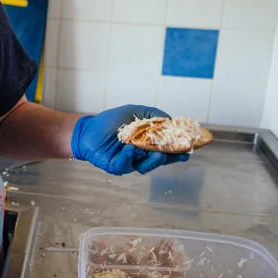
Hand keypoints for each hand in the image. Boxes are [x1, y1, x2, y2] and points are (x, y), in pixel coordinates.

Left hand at [70, 105, 188, 174]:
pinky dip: (129, 157)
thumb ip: (153, 115)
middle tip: (179, 153)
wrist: (89, 128)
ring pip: (146, 166)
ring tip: (157, 152)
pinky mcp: (116, 167)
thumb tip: (171, 121)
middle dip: (170, 157)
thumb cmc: (111, 120)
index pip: (166, 149)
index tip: (189, 148)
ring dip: (152, 159)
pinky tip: (129, 148)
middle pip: (160, 160)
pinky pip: (126, 165)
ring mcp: (129, 163)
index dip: (178, 150)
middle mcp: (141, 156)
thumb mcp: (135, 111)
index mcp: (147, 144)